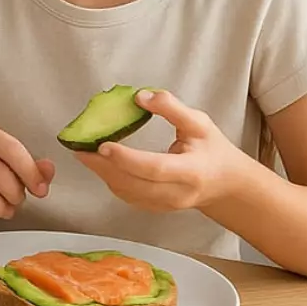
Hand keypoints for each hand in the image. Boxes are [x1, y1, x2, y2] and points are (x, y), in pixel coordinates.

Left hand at [75, 89, 243, 212]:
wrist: (226, 185)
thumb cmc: (213, 150)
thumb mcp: (200, 123)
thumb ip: (172, 108)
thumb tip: (140, 96)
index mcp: (192, 172)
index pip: (155, 168)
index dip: (126, 159)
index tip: (103, 144)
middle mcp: (177, 193)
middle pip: (134, 184)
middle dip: (103, 167)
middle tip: (79, 148)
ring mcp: (166, 205)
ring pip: (127, 193)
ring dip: (102, 173)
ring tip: (84, 153)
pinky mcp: (156, 208)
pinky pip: (128, 196)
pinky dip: (111, 180)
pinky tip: (100, 164)